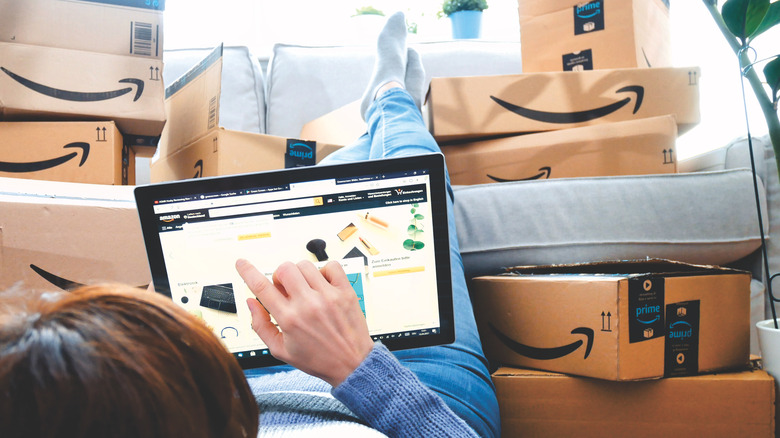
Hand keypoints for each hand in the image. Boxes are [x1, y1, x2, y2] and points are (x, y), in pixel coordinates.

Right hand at [236, 259, 373, 386]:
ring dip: (300, 274)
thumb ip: (261, 326)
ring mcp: (328, 296)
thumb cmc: (318, 359)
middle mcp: (308, 305)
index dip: (247, 272)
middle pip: (284, 268)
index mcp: (289, 319)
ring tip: (305, 289)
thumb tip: (251, 303)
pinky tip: (322, 285)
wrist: (352, 364)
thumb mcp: (281, 350)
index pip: (261, 287)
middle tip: (285, 289)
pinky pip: (331, 266)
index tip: (242, 263)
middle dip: (280, 276)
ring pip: (305, 265)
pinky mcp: (345, 292)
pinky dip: (324, 270)